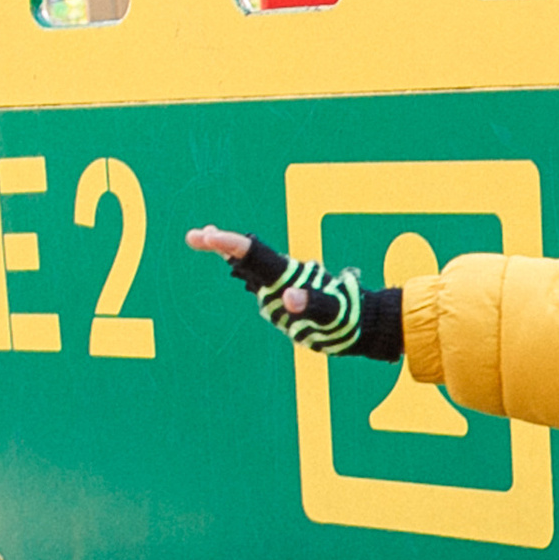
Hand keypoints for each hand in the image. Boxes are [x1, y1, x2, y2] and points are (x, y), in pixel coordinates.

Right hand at [186, 223, 382, 356]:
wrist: (363, 324)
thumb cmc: (349, 321)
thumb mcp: (332, 316)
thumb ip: (313, 305)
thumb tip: (289, 296)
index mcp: (289, 276)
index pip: (255, 255)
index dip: (230, 244)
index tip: (208, 236)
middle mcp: (283, 276)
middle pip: (248, 254)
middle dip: (221, 243)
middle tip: (195, 235)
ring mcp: (282, 285)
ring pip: (251, 263)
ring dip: (228, 250)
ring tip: (205, 237)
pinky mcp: (283, 295)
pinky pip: (257, 277)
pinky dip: (241, 267)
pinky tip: (233, 264)